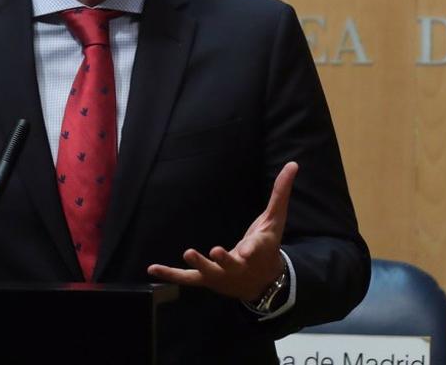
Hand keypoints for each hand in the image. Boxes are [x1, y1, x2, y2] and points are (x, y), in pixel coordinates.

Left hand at [147, 161, 296, 301]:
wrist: (263, 282)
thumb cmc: (268, 246)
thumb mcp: (276, 219)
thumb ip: (281, 192)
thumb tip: (293, 164)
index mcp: (257, 250)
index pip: (255, 249)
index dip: (251, 249)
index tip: (246, 250)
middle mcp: (239, 266)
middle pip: (230, 264)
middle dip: (223, 260)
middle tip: (216, 252)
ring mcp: (221, 275)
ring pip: (209, 272)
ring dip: (199, 264)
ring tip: (189, 252)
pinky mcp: (207, 280)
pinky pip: (187, 279)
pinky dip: (170, 274)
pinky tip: (152, 269)